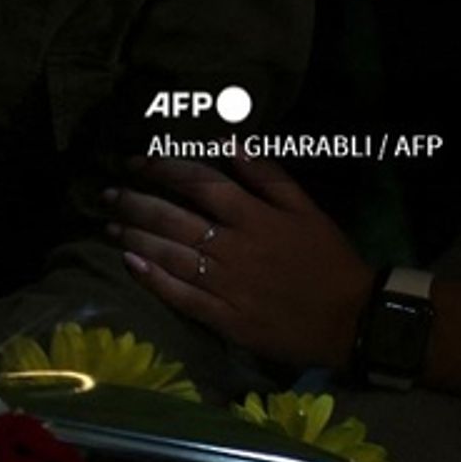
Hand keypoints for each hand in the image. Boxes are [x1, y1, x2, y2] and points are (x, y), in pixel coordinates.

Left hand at [105, 156, 373, 369]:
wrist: (353, 320)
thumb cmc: (328, 259)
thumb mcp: (306, 208)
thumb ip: (267, 174)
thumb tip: (230, 141)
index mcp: (253, 216)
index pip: (198, 182)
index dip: (163, 168)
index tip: (136, 161)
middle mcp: (233, 247)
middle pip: (174, 218)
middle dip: (135, 202)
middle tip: (107, 194)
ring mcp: (227, 285)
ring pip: (170, 254)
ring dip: (136, 236)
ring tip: (109, 225)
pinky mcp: (226, 319)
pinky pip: (181, 296)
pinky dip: (153, 279)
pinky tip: (130, 263)